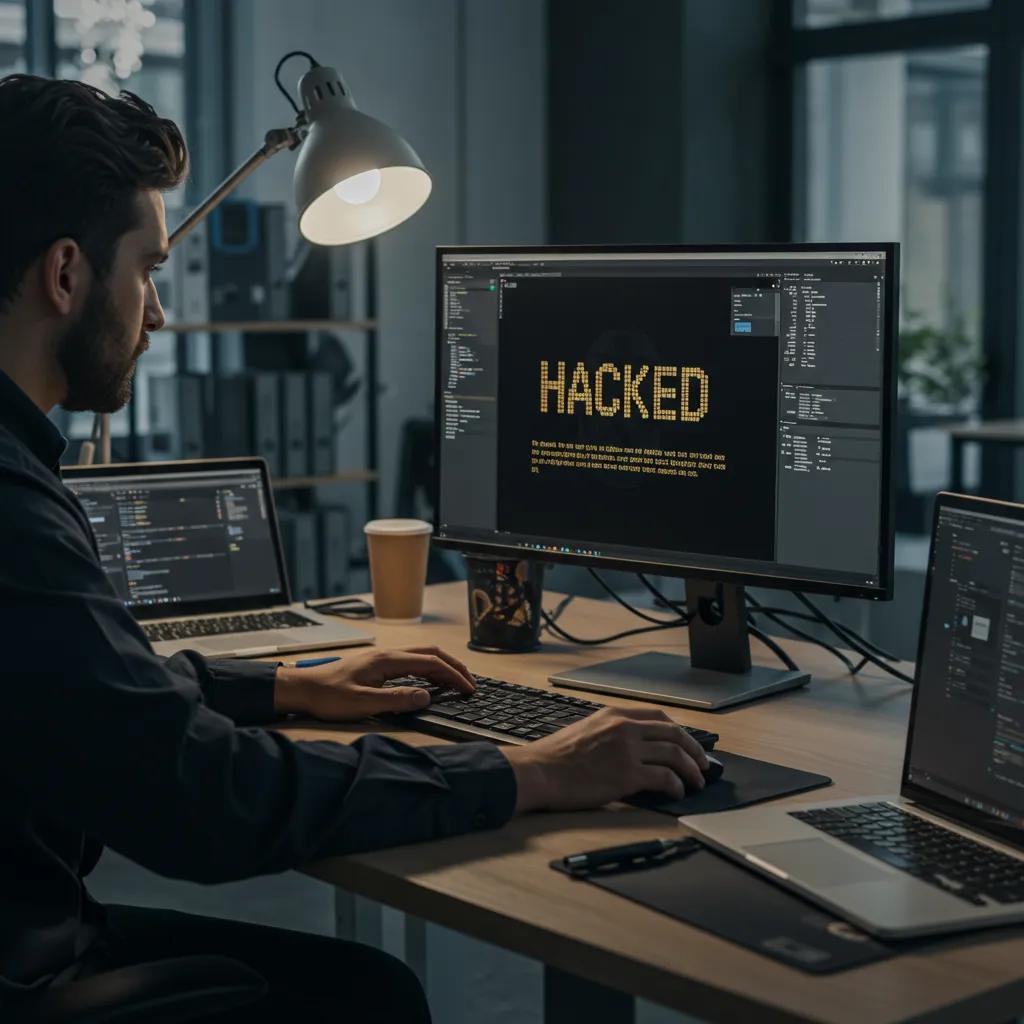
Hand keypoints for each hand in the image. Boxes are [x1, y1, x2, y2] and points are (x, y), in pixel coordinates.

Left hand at [273, 646, 475, 719]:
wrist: (302, 689)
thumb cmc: (327, 697)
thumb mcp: (362, 703)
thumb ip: (396, 700)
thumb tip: (427, 697)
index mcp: (387, 660)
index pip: (430, 663)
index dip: (453, 675)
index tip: (468, 689)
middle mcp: (387, 654)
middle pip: (430, 653)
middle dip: (454, 667)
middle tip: (470, 684)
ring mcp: (382, 658)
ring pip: (421, 656)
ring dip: (442, 667)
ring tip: (456, 683)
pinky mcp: (377, 665)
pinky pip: (411, 662)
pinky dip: (428, 670)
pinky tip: (429, 684)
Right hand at [501, 705, 709, 812]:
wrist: (539, 771)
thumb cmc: (556, 757)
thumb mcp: (587, 730)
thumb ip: (613, 732)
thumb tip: (638, 749)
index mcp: (615, 714)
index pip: (659, 716)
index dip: (681, 732)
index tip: (688, 744)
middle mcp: (625, 727)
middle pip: (675, 733)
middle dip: (695, 751)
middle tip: (703, 765)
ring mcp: (627, 750)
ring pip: (675, 755)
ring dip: (691, 770)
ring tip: (696, 783)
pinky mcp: (627, 775)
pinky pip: (664, 778)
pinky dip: (676, 786)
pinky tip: (677, 793)